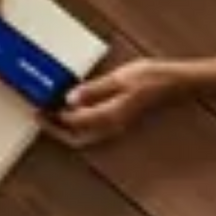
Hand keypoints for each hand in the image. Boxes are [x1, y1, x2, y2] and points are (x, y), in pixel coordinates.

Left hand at [48, 60, 176, 148]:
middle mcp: (110, 127)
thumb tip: (70, 98)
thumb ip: (94, 89)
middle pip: (74, 137)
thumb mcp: (121, 78)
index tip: (37, 107)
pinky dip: (78, 122)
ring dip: (65, 126)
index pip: (71, 122)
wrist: (178, 83)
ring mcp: (115, 126)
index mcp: (109, 117)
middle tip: (38, 114)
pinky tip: (73, 108)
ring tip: (50, 111)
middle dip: (54, 129)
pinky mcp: (118, 121)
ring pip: (83, 135)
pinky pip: (92, 128)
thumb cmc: (154, 78)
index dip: (51, 116)